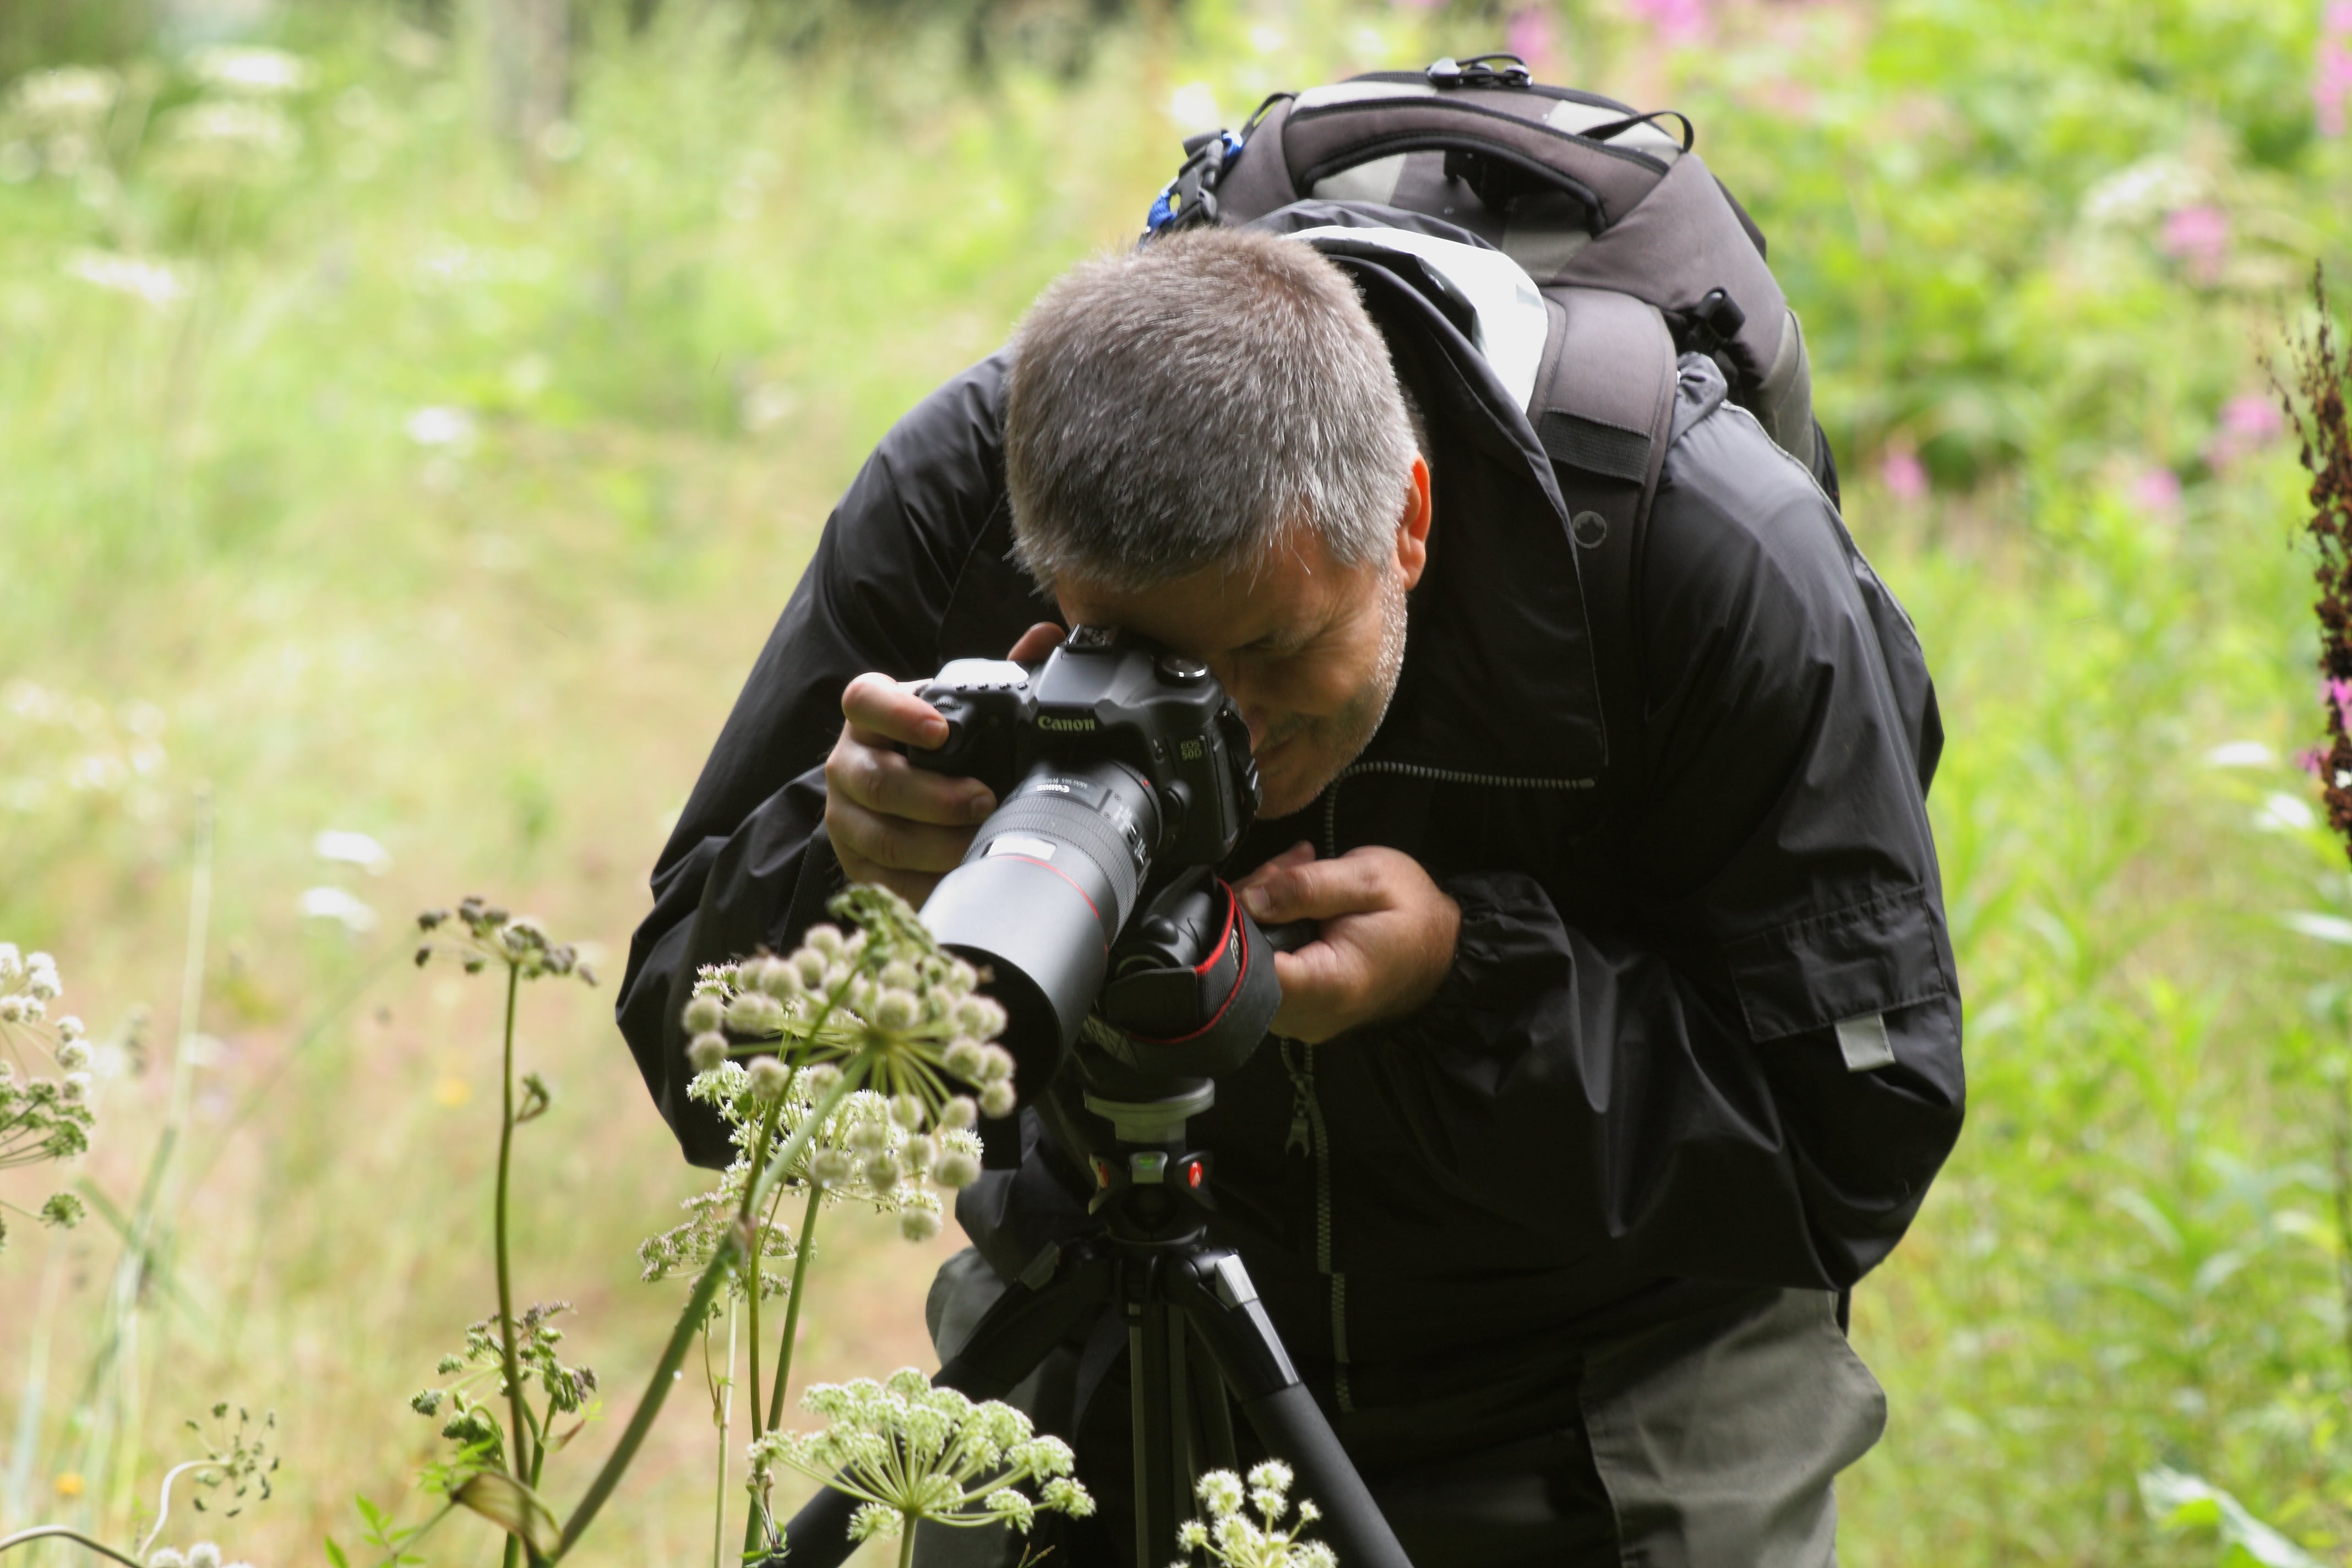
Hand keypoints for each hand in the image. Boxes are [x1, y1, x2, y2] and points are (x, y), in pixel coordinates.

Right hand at [824, 623, 1063, 905]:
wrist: (908, 805)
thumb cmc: (941, 751)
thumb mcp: (966, 712)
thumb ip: (1004, 672)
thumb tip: (1045, 637)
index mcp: (870, 716)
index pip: (864, 701)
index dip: (897, 714)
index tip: (941, 731)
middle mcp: (847, 764)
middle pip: (876, 782)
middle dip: (934, 797)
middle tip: (985, 799)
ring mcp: (845, 817)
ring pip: (881, 837)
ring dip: (935, 844)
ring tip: (980, 844)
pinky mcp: (853, 864)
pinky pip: (885, 881)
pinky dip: (926, 883)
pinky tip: (960, 878)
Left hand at [1234, 842, 1460, 1043]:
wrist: (1445, 949)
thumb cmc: (1414, 913)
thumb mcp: (1367, 878)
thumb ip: (1305, 886)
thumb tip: (1249, 898)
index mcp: (1328, 986)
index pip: (1247, 965)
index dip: (1242, 916)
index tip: (1269, 880)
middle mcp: (1308, 1016)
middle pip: (1242, 963)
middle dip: (1252, 906)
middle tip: (1288, 869)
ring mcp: (1300, 1019)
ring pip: (1247, 965)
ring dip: (1262, 915)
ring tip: (1298, 880)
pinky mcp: (1298, 1012)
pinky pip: (1264, 971)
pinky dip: (1272, 933)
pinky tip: (1297, 906)